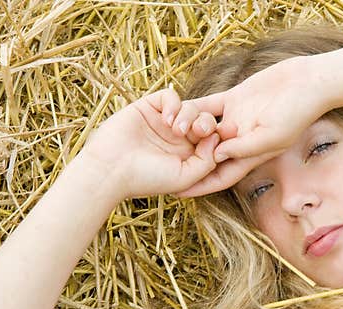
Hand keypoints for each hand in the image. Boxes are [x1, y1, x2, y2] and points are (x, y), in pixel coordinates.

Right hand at [79, 85, 220, 199]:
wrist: (111, 169)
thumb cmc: (147, 179)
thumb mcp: (185, 177)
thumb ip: (207, 161)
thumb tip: (217, 138)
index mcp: (189, 155)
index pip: (213, 139)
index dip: (223, 134)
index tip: (231, 132)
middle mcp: (179, 138)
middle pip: (205, 120)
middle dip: (208, 123)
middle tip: (201, 129)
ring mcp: (164, 122)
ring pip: (190, 107)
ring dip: (189, 115)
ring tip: (177, 130)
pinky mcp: (148, 108)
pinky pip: (170, 96)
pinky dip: (174, 104)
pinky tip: (168, 119)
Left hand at [168, 56, 331, 196]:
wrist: (309, 83)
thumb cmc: (298, 112)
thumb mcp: (272, 135)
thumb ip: (244, 147)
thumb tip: (215, 157)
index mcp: (251, 155)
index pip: (220, 176)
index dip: (199, 186)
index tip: (178, 192)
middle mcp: (241, 140)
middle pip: (208, 156)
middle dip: (187, 162)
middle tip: (161, 166)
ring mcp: (237, 119)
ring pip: (205, 129)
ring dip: (189, 130)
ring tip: (169, 130)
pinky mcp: (236, 99)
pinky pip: (209, 106)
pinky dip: (195, 108)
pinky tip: (176, 108)